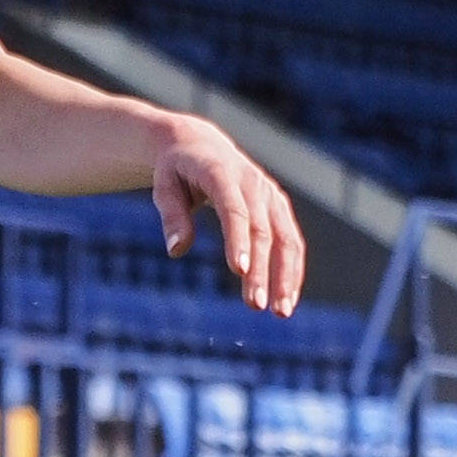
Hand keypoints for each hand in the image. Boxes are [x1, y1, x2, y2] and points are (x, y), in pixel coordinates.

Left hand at [149, 115, 307, 316]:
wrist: (200, 144)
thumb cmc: (176, 171)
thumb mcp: (164, 187)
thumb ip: (172, 216)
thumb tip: (176, 251)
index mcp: (221, 172)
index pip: (234, 209)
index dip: (238, 239)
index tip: (238, 271)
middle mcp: (252, 182)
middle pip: (261, 230)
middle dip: (260, 269)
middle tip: (254, 305)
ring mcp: (269, 194)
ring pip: (286, 237)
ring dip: (286, 275)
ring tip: (280, 312)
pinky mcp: (278, 206)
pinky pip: (291, 240)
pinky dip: (292, 270)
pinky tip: (286, 299)